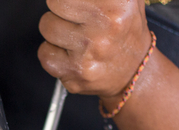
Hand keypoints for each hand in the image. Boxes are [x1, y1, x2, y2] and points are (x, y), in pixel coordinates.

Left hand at [37, 0, 152, 100]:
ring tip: (76, 35)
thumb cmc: (123, 27)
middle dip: (61, 7)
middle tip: (76, 15)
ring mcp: (90, 51)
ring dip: (56, 30)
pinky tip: (71, 53)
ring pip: (47, 26)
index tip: (73, 5)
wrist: (134, 70)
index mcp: (119, 2)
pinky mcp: (76, 73)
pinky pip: (44, 54)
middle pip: (55, 1)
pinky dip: (53, 53)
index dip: (67, 0)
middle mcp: (108, 25)